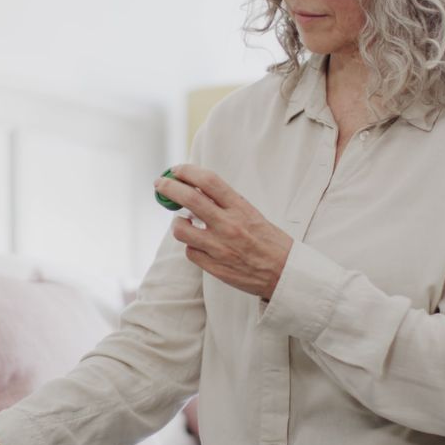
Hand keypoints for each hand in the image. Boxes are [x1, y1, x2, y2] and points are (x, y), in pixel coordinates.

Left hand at [155, 164, 293, 299]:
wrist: (285, 274)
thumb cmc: (269, 241)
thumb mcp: (252, 214)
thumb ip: (226, 203)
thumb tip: (196, 189)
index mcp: (240, 208)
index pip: (208, 181)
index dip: (187, 171)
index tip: (177, 170)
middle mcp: (228, 225)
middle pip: (188, 199)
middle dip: (168, 187)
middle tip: (160, 184)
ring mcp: (219, 247)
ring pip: (181, 229)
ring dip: (178, 223)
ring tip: (184, 222)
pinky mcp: (213, 266)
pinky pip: (190, 252)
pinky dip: (191, 246)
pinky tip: (199, 244)